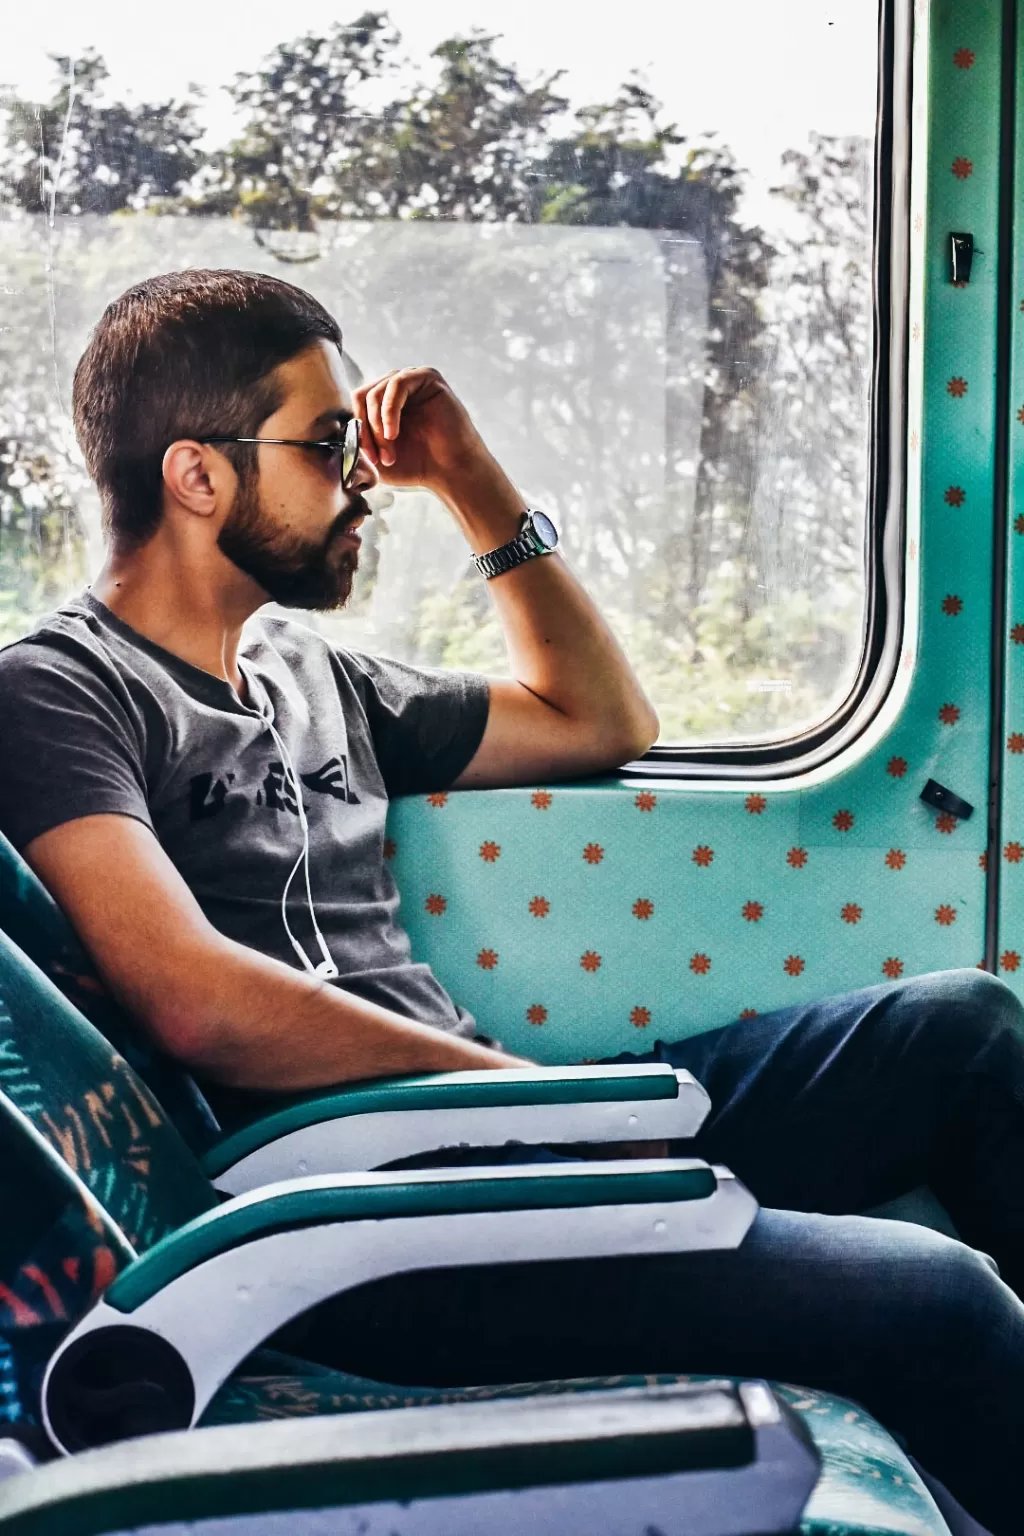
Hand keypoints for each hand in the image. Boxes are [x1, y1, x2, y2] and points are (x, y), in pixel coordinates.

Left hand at [353, 366, 492, 495]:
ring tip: (389, 451)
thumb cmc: (416, 465)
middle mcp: (395, 387)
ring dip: (378, 426)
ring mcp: (411, 379)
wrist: (451, 471)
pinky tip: (393, 433)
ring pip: (376, 391)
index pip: (355, 404)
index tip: (367, 459)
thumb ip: (355, 442)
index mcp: (382, 402)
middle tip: (377, 457)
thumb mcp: (375, 457)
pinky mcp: (427, 377)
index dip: (356, 431)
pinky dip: (389, 410)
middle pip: (362, 396)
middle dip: (365, 430)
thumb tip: (334, 432)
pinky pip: (397, 383)